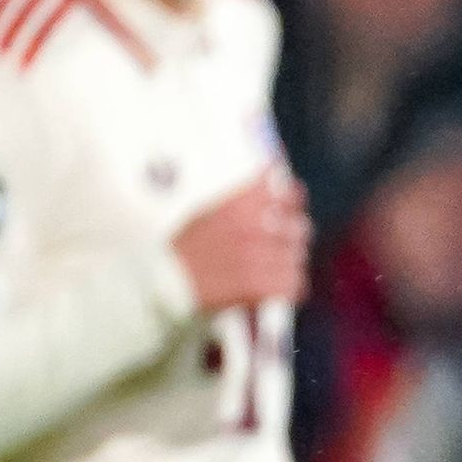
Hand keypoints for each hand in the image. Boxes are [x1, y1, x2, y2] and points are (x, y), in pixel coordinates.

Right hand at [174, 171, 309, 314]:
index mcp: (238, 205)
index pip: (287, 195)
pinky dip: (285, 287)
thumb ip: (245, 195)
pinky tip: (268, 288)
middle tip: (273, 248)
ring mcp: (255, 257)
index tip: (288, 209)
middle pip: (298, 229)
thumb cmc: (186, 247)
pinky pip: (293, 283)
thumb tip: (276, 172)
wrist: (163, 283)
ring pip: (296, 258)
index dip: (292, 202)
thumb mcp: (210, 210)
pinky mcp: (257, 286)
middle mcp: (251, 228)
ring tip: (264, 270)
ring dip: (285, 264)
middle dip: (290, 238)